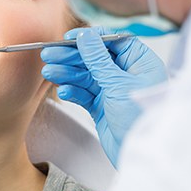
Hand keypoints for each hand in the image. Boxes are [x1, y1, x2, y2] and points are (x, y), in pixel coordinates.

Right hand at [41, 27, 167, 166]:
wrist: (139, 154)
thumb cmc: (141, 119)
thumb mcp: (117, 83)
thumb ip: (98, 59)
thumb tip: (86, 37)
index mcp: (140, 63)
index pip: (113, 41)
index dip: (91, 38)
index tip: (69, 38)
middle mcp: (126, 75)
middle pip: (94, 58)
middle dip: (71, 57)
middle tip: (49, 55)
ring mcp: (112, 91)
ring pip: (85, 76)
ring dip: (66, 74)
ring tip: (49, 72)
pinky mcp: (101, 107)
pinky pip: (83, 93)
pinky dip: (73, 91)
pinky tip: (64, 91)